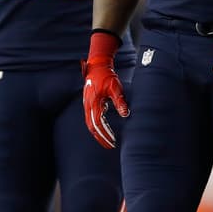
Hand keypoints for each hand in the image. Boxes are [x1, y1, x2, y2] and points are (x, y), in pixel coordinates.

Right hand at [83, 31, 127, 148]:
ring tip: (108, 140)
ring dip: (98, 133)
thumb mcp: (115, 88)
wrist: (97, 66)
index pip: (98, 123)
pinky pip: (92, 118)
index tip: (112, 141)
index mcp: (93, 102)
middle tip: (110, 145)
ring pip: (90, 123)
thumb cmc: (107, 76)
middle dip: (101, 137)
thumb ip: (120, 101)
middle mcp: (88, 105)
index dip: (105, 134)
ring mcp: (87, 104)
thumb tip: (125, 114)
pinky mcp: (89, 103)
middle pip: (92, 127)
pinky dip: (98, 125)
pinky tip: (106, 129)